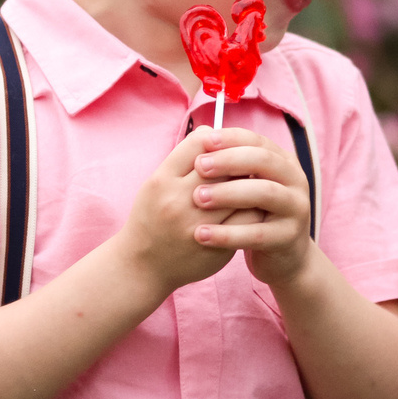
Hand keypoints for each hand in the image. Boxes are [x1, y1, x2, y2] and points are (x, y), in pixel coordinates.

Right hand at [119, 129, 244, 294]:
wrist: (142, 267)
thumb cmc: (152, 218)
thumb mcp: (156, 184)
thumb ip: (182, 159)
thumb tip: (212, 131)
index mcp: (162, 181)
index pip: (198, 144)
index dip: (217, 140)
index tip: (225, 146)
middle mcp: (178, 202)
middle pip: (223, 166)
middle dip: (238, 161)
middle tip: (246, 162)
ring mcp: (198, 226)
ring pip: (240, 192)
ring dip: (251, 184)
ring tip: (254, 182)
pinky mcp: (215, 246)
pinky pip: (247, 220)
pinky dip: (255, 209)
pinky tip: (253, 206)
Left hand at [188, 129, 316, 286]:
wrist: (283, 258)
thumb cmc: (255, 214)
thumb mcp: (245, 185)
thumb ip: (229, 164)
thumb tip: (199, 133)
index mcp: (283, 162)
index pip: (258, 141)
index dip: (231, 139)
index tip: (203, 142)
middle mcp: (295, 180)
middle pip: (264, 161)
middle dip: (229, 161)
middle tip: (199, 166)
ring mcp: (296, 209)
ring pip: (264, 193)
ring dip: (229, 193)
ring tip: (198, 198)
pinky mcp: (289, 237)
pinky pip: (257, 233)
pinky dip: (228, 234)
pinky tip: (202, 234)